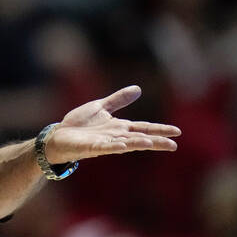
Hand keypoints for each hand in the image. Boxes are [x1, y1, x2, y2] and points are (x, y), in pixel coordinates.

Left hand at [44, 85, 179, 164]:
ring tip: (151, 143)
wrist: (58, 135)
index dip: (160, 129)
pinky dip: (114, 147)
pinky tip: (123, 146)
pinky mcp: (90, 147)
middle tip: (173, 145)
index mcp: (119, 127)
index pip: (144, 128)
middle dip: (156, 141)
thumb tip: (138, 88)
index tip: (177, 132)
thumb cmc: (79, 124)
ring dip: (137, 144)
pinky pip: (104, 147)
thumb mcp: (101, 106)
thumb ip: (119, 100)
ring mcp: (104, 143)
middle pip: (139, 138)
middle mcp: (115, 136)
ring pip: (125, 144)